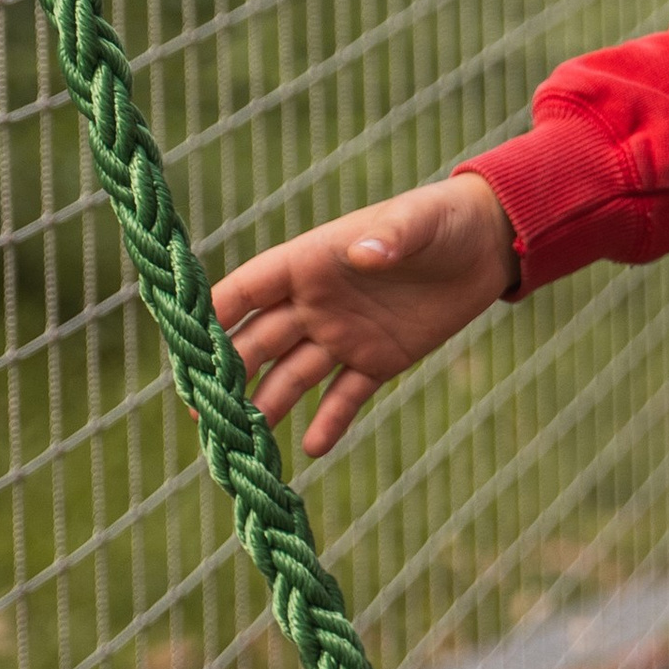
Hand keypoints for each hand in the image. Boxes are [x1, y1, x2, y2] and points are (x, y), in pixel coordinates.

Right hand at [213, 175, 517, 459]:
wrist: (486, 245)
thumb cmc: (442, 218)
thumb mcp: (418, 222)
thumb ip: (390, 236)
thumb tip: (362, 252)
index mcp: (312, 261)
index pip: (250, 288)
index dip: (215, 312)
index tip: (182, 343)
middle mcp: (317, 302)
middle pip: (260, 341)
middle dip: (227, 373)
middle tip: (200, 410)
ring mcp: (344, 334)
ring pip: (293, 376)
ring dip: (268, 406)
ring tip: (244, 444)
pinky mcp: (378, 360)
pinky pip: (345, 396)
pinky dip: (329, 422)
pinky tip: (311, 450)